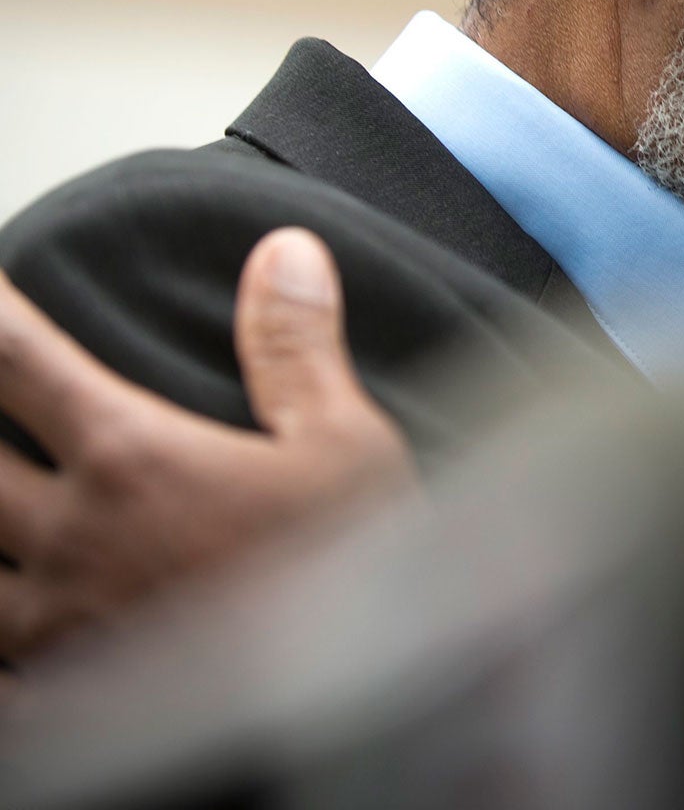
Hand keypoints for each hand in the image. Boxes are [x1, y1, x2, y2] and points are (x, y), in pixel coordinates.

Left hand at [0, 228, 415, 662]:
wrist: (364, 720)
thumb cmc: (357, 579)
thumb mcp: (347, 449)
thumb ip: (294, 349)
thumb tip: (280, 248)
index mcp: (134, 458)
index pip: (14, 357)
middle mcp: (68, 535)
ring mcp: (48, 623)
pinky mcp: (54, 697)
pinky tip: (8, 603)